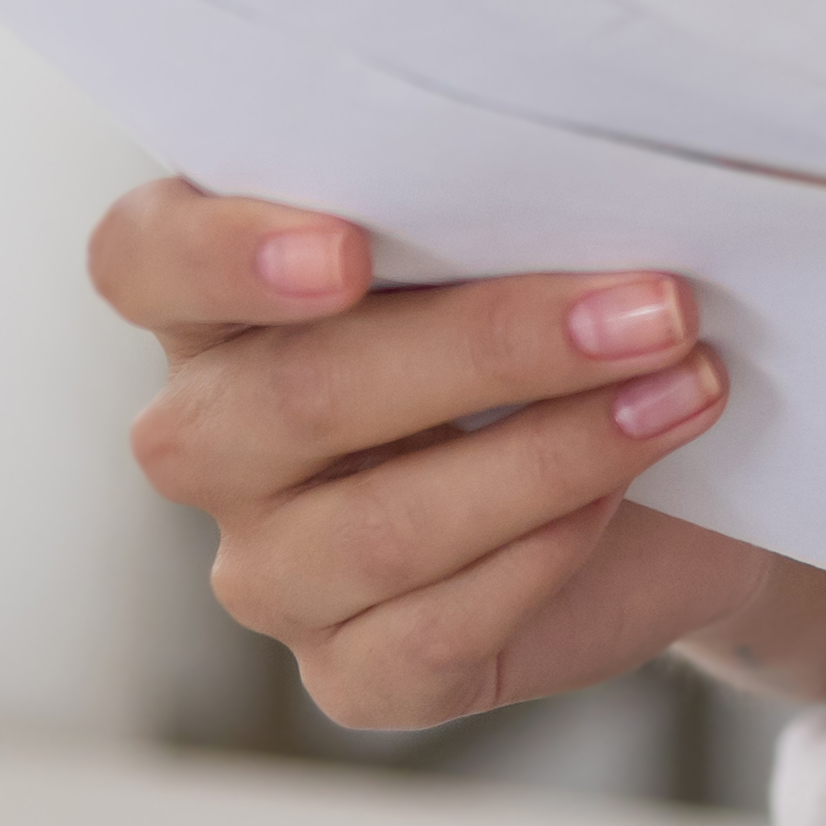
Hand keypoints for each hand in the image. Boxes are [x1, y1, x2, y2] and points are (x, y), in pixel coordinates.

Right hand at [93, 183, 780, 728]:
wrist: (674, 467)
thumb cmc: (572, 305)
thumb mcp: (528, 225)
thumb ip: (492, 189)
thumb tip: (581, 154)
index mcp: (217, 295)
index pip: (142, 259)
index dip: (224, 254)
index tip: (346, 250)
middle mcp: (214, 435)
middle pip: (294, 395)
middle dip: (491, 343)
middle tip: (654, 303)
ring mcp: (270, 567)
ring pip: (375, 527)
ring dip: (555, 450)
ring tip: (684, 385)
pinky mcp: (353, 672)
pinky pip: (425, 633)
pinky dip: (544, 553)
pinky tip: (627, 490)